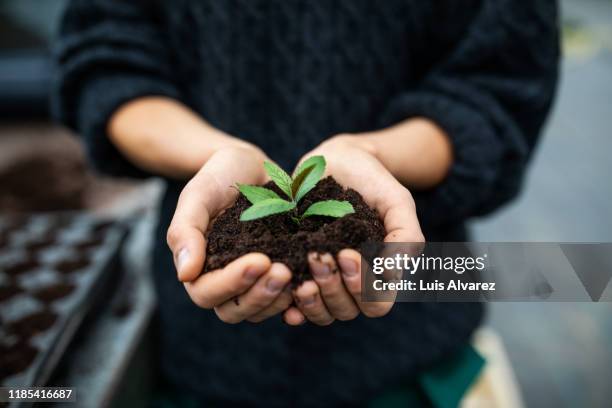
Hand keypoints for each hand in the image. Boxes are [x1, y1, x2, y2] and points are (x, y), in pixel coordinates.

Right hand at [167, 146, 293, 322]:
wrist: (249, 165)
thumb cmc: (218, 176)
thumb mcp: (198, 195)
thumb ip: (185, 231)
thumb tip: (185, 275)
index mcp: (199, 267)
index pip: (207, 293)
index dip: (232, 283)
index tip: (260, 260)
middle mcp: (224, 280)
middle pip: (234, 310)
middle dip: (260, 295)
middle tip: (284, 271)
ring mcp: (252, 281)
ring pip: (260, 310)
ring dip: (279, 299)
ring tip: (301, 276)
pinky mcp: (277, 274)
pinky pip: (284, 300)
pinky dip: (297, 298)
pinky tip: (314, 282)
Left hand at [283, 135, 424, 325]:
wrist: (337, 160)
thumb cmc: (372, 181)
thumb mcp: (397, 201)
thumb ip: (406, 235)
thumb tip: (393, 274)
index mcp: (379, 273)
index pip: (376, 304)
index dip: (363, 289)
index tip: (347, 253)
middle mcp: (351, 282)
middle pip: (346, 310)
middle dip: (333, 288)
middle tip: (318, 255)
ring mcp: (324, 279)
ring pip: (321, 312)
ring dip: (312, 299)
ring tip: (301, 276)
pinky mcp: (297, 270)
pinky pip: (293, 304)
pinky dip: (291, 306)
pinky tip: (285, 293)